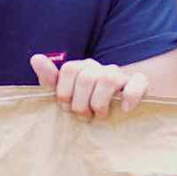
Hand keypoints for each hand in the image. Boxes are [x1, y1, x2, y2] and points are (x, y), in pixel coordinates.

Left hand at [30, 54, 148, 119]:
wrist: (118, 114)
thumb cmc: (87, 105)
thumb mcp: (66, 95)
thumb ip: (50, 79)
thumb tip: (35, 58)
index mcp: (82, 68)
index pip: (69, 69)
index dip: (64, 91)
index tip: (65, 108)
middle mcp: (101, 67)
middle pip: (87, 77)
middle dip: (81, 103)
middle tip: (83, 118)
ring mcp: (121, 75)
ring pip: (109, 79)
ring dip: (100, 103)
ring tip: (100, 116)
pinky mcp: (140, 83)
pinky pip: (138, 82)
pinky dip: (130, 96)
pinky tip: (124, 110)